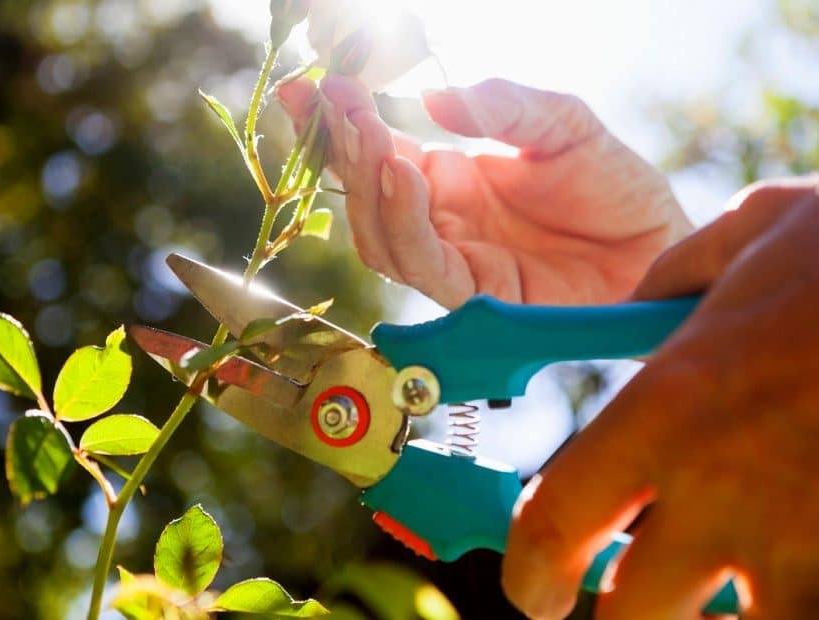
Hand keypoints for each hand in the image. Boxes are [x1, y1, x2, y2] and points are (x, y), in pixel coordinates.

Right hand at [277, 75, 691, 307]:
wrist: (658, 244)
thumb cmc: (612, 185)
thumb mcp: (561, 124)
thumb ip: (502, 107)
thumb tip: (432, 99)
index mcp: (448, 181)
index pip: (375, 156)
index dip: (338, 125)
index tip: (308, 83)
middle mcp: (439, 223)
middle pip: (365, 198)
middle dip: (341, 151)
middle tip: (331, 100)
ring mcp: (454, 260)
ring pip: (380, 237)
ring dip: (366, 186)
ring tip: (368, 133)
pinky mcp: (477, 295)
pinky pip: (424, 264)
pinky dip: (405, 221)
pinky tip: (404, 172)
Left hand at [502, 177, 818, 618]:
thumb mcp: (752, 232)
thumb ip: (676, 276)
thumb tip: (638, 300)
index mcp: (668, 406)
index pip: (556, 520)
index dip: (532, 570)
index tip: (537, 590)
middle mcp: (723, 486)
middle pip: (632, 608)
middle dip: (622, 612)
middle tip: (630, 600)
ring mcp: (804, 536)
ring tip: (728, 596)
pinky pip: (807, 618)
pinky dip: (791, 603)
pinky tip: (792, 580)